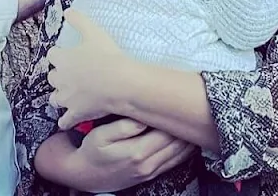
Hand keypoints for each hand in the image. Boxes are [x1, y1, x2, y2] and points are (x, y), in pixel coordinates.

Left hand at [48, 8, 130, 129]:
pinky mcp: (76, 114)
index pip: (52, 55)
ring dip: (59, 97)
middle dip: (59, 76)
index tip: (66, 55)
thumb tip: (66, 11)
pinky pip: (65, 121)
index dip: (59, 55)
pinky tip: (67, 121)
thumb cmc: (107, 55)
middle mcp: (60, 79)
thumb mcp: (93, 31)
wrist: (120, 83)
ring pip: (55, 99)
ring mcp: (67, 98)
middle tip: (69, 75)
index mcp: (62, 59)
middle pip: (52, 77)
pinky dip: (65, 121)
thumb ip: (78, 20)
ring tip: (67, 96)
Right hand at [73, 119, 195, 191]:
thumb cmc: (91, 151)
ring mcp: (150, 171)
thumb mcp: (100, 135)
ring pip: (178, 155)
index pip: (165, 132)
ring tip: (191, 121)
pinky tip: (186, 140)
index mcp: (137, 151)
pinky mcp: (150, 174)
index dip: (174, 118)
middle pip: (176, 144)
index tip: (179, 103)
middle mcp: (147, 164)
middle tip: (190, 109)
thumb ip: (123, 126)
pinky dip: (183, 152)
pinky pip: (173, 163)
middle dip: (184, 127)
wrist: (85, 175)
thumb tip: (143, 118)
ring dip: (187, 140)